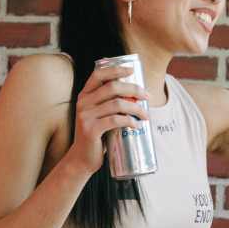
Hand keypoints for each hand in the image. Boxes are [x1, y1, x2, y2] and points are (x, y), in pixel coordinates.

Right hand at [62, 57, 149, 172]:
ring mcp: (85, 116)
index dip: (116, 69)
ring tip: (145, 115)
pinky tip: (137, 125)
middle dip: (134, 89)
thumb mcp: (97, 115)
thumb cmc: (96, 135)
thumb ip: (108, 103)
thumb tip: (136, 94)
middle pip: (113, 87)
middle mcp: (83, 103)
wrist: (81, 158)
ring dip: (136, 108)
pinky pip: (115, 120)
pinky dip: (129, 121)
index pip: (98, 74)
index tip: (132, 70)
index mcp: (84, 95)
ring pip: (117, 104)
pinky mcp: (91, 130)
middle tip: (147, 96)